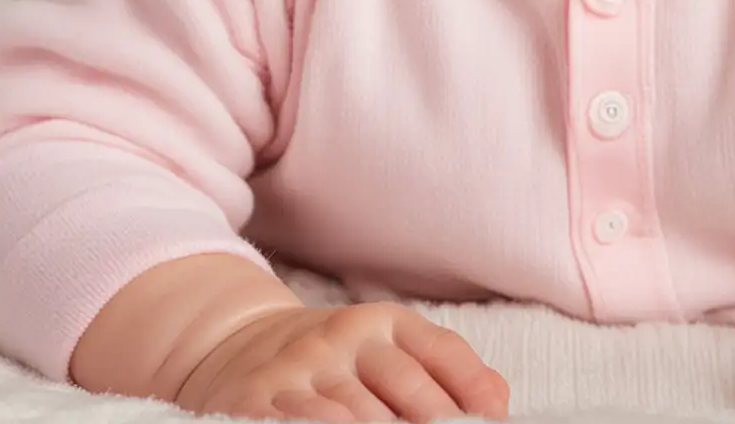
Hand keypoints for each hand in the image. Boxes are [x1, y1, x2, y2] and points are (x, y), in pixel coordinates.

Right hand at [173, 300, 510, 421]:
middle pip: (404, 388)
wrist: (237, 345)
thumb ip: (443, 371)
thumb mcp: (386, 347)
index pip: (440, 354)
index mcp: (385, 322)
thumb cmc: (333, 360)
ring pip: (354, 414)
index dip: (471, 393)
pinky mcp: (256, 398)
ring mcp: (299, 366)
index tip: (494, 423)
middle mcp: (344, 335)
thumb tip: (497, 402)